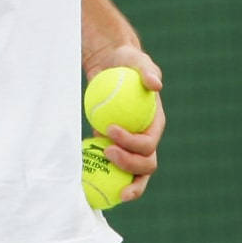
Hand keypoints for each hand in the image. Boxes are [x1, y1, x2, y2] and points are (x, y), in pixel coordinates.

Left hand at [88, 47, 164, 204]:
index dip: (132, 144)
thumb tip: (155, 84)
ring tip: (100, 178)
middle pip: (145, 166)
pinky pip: (110, 165)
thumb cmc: (127, 64)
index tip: (110, 130)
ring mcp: (130, 146)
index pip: (148, 145)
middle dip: (128, 166)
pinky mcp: (113, 145)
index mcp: (154, 126)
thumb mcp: (138, 62)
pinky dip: (102, 172)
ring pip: (131, 173)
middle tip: (106, 153)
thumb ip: (147, 71)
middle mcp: (145, 140)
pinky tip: (85, 174)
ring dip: (120, 180)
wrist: (111, 66)